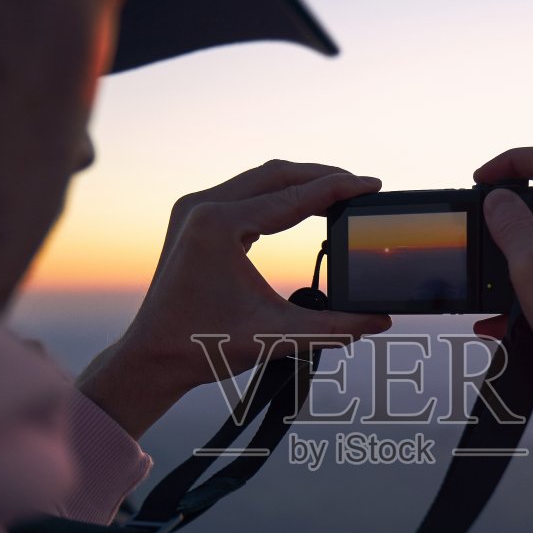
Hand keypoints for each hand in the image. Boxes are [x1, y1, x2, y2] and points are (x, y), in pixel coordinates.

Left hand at [78, 160, 392, 438]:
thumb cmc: (203, 347)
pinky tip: (300, 206)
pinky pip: (242, 193)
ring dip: (299, 183)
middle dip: (322, 178)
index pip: (294, 197)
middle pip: (277, 175)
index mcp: (219, 224)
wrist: (152, 357)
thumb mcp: (277, 335)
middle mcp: (202, 206)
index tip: (373, 185)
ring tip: (337, 194)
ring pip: (259, 179)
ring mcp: (192, 209)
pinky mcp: (191, 220)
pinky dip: (275, 195)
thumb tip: (380, 320)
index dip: (339, 189)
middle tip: (360, 187)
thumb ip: (333, 326)